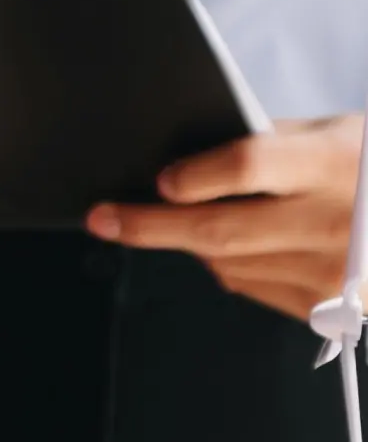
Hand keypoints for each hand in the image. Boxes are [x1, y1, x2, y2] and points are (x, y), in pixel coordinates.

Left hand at [86, 116, 366, 319]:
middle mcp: (334, 222)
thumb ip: (269, 141)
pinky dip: (225, 264)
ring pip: (223, 262)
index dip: (198, 174)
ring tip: (183, 218)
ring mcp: (330, 273)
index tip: (162, 180)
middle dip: (149, 225)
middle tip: (104, 218)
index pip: (250, 166)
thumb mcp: (337, 132)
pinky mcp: (323, 309)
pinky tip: (240, 243)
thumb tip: (190, 157)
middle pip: (219, 229)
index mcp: (337, 164)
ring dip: (190, 241)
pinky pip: (245, 284)